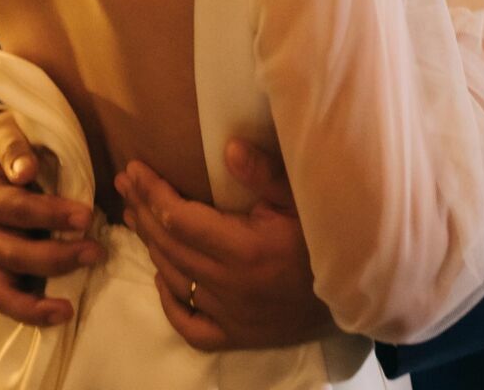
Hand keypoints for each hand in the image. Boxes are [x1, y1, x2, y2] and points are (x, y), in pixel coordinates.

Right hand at [0, 110, 100, 325]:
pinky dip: (31, 313)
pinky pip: (9, 301)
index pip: (17, 209)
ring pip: (4, 292)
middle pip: (13, 255)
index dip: (50, 214)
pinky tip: (62, 313)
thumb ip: (13, 147)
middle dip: (56, 256)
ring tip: (71, 305)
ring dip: (39, 300)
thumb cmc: (2, 140)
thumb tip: (24, 170)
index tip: (86, 214)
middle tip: (96, 250)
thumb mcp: (4, 130)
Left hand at [115, 141, 331, 351]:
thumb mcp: (304, 197)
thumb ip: (265, 173)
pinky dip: (169, 301)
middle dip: (142, 210)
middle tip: (124, 183)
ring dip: (149, 245)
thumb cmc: (329, 236)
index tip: (135, 168)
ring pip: (175, 279)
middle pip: (170, 246)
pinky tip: (160, 277)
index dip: (153, 192)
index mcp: (244, 249)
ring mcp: (231, 316)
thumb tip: (227, 147)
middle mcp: (230, 286)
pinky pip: (190, 326)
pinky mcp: (237, 336)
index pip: (181, 219)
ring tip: (133, 215)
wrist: (358, 293)